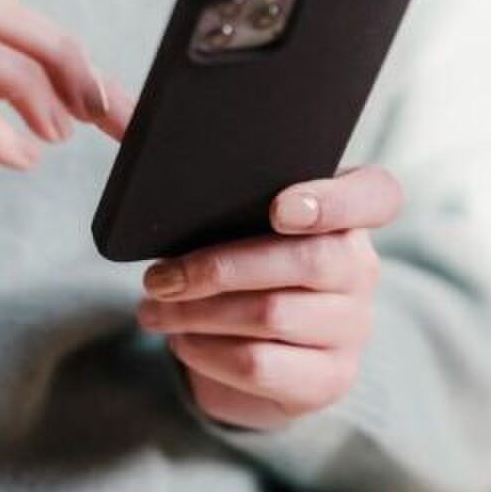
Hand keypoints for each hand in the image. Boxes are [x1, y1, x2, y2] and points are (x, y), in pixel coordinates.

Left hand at [135, 166, 402, 429]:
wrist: (252, 357)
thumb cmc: (236, 266)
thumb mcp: (224, 217)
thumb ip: (186, 164)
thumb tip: (113, 111)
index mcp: (347, 214)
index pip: (377, 195)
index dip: (335, 201)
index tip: (280, 209)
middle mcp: (361, 268)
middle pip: (305, 260)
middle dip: (216, 267)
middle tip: (156, 277)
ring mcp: (352, 328)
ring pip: (271, 315)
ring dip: (196, 313)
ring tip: (152, 308)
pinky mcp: (328, 380)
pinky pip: (259, 364)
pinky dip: (205, 351)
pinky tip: (181, 340)